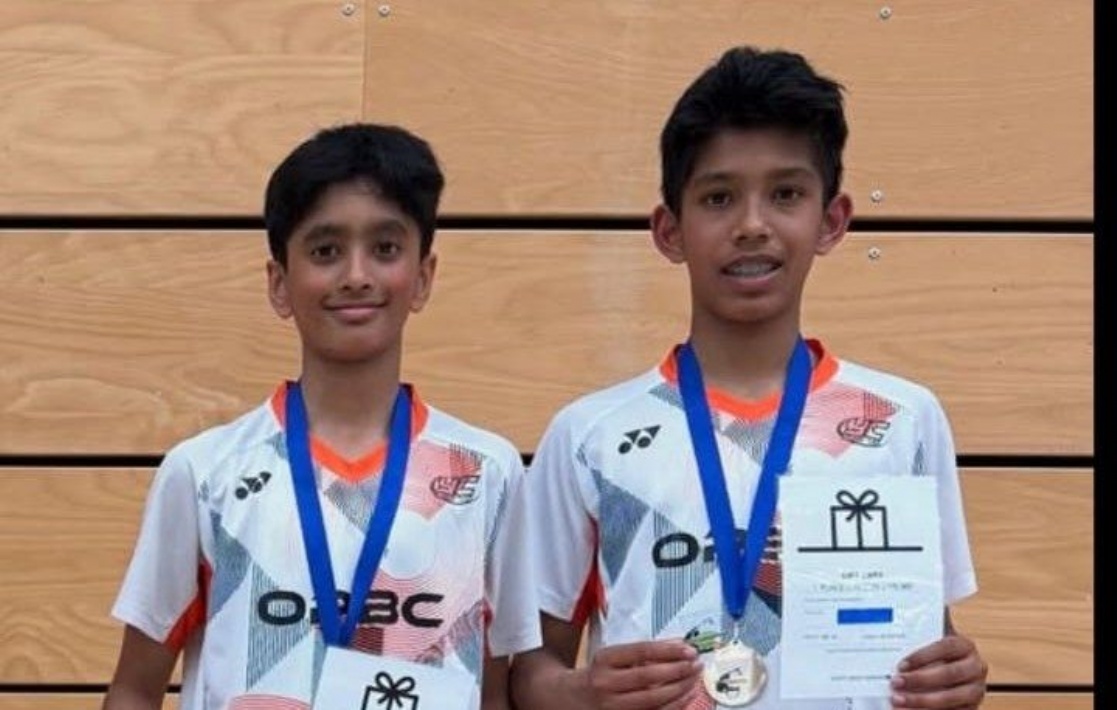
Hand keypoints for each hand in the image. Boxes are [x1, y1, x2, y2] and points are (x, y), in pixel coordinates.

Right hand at [580, 639, 702, 709]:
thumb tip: (678, 645)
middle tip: (696, 664)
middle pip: (648, 677)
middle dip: (678, 670)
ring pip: (653, 700)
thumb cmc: (597, 675)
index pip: (641, 651)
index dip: (669, 650)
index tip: (689, 649)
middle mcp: (605, 684)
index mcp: (604, 660)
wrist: (568, 700)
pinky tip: (686, 696)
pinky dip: (674, 706)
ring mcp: (612, 707)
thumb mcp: (612, 657)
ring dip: (680, 689)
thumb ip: (642, 652)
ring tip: (695, 679)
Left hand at [890, 633, 986, 708]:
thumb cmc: (937, 654)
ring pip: (951, 698)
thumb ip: (920, 635)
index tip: (901, 665)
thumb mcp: (933, 640)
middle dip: (919, 680)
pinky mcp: (972, 708)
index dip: (923, 656)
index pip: (945, 646)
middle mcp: (975, 667)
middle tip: (896, 683)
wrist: (955, 672)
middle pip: (948, 673)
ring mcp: (976, 690)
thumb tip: (895, 623)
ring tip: (899, 700)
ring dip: (922, 701)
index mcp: (965, 646)